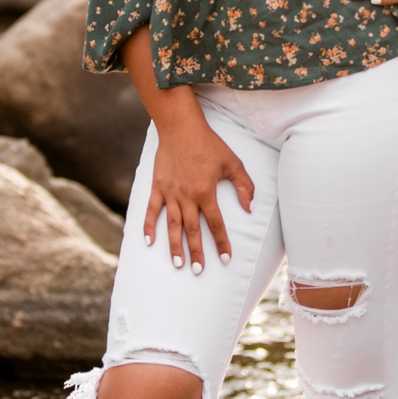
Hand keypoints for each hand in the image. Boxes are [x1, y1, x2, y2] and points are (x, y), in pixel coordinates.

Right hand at [144, 119, 255, 272]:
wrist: (181, 128)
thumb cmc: (209, 144)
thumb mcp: (233, 163)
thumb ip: (244, 186)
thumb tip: (249, 209)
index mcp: (206, 192)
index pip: (216, 224)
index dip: (221, 242)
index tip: (225, 259)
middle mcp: (187, 196)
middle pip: (192, 230)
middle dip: (196, 252)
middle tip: (198, 270)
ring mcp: (170, 193)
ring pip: (172, 225)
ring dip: (174, 245)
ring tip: (177, 263)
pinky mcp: (157, 187)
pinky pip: (152, 210)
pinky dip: (149, 226)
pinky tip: (149, 241)